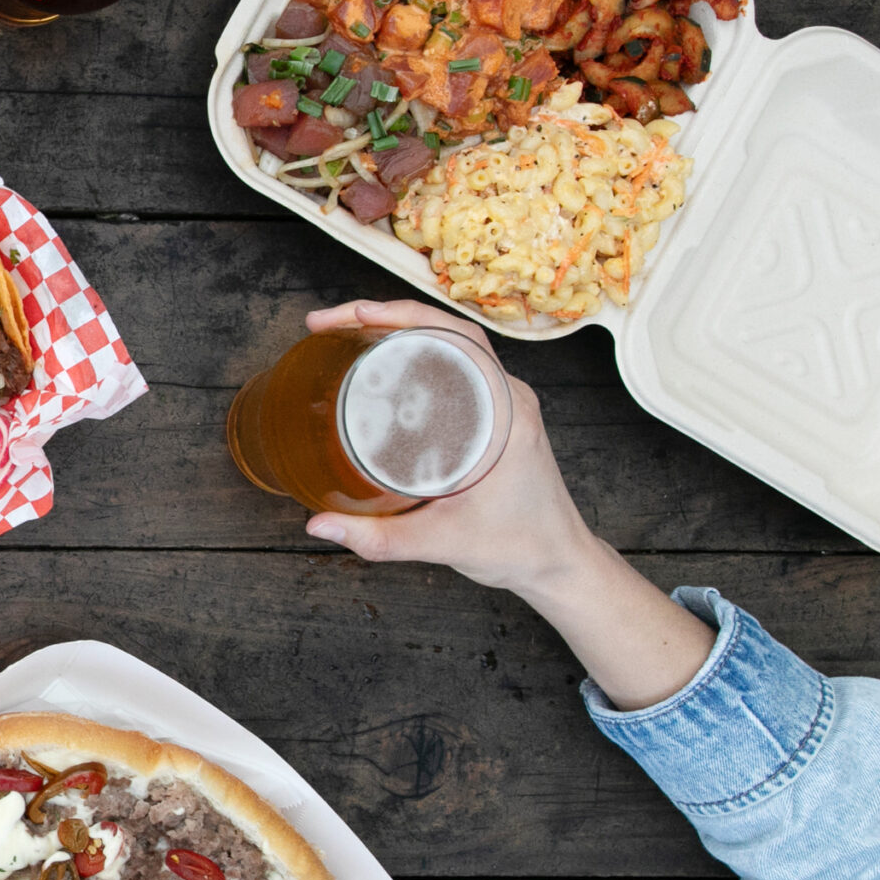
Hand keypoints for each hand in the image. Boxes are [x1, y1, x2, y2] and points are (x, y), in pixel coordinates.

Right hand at [297, 300, 598, 592]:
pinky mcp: (494, 417)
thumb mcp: (445, 543)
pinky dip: (412, 356)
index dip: (403, 315)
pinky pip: (452, 369)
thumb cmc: (521, 548)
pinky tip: (378, 367)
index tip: (356, 316)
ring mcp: (503, 404)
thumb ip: (380, 539)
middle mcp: (509, 397)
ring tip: (344, 335)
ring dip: (397, 332)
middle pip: (445, 331)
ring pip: (448, 346)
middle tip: (329, 323)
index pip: (458, 337)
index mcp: (507, 412)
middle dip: (383, 317)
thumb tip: (320, 525)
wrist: (559, 564)